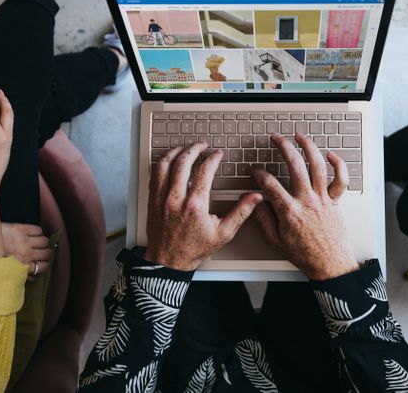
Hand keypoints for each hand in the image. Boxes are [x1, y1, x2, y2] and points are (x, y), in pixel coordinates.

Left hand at [1, 223, 54, 279]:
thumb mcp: (5, 271)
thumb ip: (20, 275)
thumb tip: (33, 278)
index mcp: (22, 265)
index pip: (43, 267)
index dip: (45, 265)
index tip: (43, 263)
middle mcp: (26, 253)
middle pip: (47, 253)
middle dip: (46, 254)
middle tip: (42, 253)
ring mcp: (24, 240)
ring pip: (45, 241)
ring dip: (43, 243)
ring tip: (38, 243)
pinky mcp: (21, 228)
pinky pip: (38, 230)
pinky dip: (38, 232)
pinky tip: (33, 235)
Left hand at [145, 142, 262, 270]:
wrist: (168, 262)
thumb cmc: (194, 249)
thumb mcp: (224, 233)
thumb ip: (241, 212)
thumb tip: (255, 197)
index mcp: (195, 206)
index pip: (204, 171)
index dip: (213, 158)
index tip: (217, 154)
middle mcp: (175, 199)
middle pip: (183, 162)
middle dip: (194, 149)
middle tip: (202, 145)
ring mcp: (161, 199)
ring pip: (165, 164)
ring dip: (176, 152)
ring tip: (186, 148)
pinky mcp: (152, 200)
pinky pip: (154, 174)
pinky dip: (162, 163)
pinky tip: (169, 160)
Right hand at [251, 132, 357, 280]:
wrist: (329, 264)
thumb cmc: (304, 254)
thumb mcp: (275, 240)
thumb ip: (262, 219)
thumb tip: (253, 202)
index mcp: (289, 211)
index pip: (269, 183)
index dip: (258, 173)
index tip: (255, 171)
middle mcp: (307, 200)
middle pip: (294, 165)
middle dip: (283, 147)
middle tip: (276, 138)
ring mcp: (323, 199)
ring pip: (318, 165)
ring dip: (308, 147)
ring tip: (300, 136)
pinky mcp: (336, 201)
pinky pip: (341, 179)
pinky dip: (338, 165)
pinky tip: (330, 155)